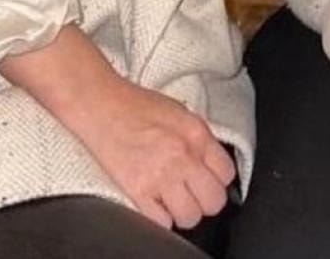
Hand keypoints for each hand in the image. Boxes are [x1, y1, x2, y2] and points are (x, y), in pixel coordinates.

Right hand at [68, 73, 235, 230]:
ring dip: (183, 212)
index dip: (218, 180)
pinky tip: (155, 203)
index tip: (208, 179)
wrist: (102, 107)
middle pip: (214, 201)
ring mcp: (161, 176)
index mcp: (196, 135)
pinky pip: (162, 223)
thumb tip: (211, 162)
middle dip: (205, 201)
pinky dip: (160, 218)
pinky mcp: (137, 191)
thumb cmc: (137, 105)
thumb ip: (198, 139)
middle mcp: (183, 157)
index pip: (227, 174)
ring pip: (190, 217)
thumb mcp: (181, 112)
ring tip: (173, 200)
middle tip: (193, 194)